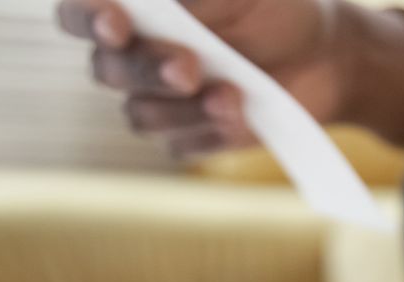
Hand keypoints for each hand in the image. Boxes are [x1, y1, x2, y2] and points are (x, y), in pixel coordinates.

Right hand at [56, 0, 344, 156]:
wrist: (325, 57)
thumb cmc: (274, 7)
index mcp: (136, 9)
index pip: (79, 14)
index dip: (86, 18)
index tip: (116, 24)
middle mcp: (136, 55)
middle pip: (107, 71)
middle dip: (147, 70)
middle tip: (189, 68)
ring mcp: (160, 101)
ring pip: (141, 115)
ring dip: (186, 108)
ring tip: (233, 94)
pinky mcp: (189, 137)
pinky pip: (180, 146)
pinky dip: (212, 132)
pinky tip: (243, 115)